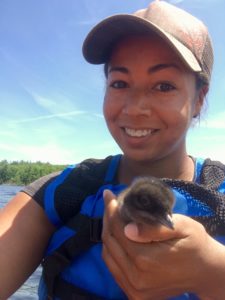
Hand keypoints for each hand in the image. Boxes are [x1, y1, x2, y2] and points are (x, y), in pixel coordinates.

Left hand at [102, 190, 224, 299]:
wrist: (205, 271)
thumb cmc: (195, 244)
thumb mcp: (183, 228)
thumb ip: (155, 228)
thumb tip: (127, 228)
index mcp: (147, 259)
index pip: (119, 230)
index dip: (112, 210)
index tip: (109, 194)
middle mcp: (136, 277)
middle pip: (110, 241)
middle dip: (108, 218)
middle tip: (109, 202)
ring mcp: (134, 288)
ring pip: (108, 255)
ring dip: (108, 233)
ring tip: (111, 216)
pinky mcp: (134, 293)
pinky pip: (113, 268)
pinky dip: (111, 249)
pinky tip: (116, 235)